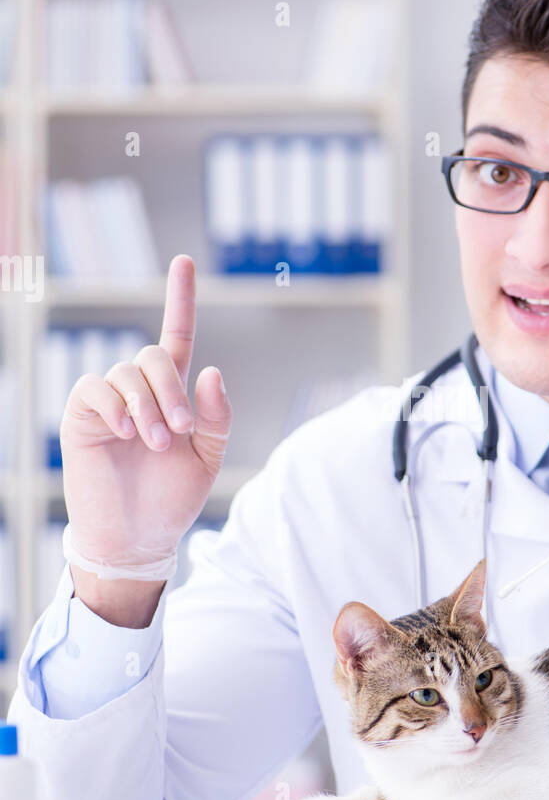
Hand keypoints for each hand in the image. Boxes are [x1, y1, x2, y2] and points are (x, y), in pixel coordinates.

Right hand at [60, 254, 231, 577]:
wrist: (138, 538)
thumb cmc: (172, 500)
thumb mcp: (208, 457)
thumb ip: (216, 416)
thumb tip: (213, 371)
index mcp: (173, 395)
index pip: (177, 337)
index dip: (180, 299)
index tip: (185, 261)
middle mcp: (139, 391)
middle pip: (154, 356)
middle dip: (172, 390)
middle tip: (179, 432)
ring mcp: (108, 402)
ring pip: (127, 372)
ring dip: (148, 406)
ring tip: (155, 444)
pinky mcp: (81, 416)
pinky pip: (95, 388)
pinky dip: (115, 405)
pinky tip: (125, 432)